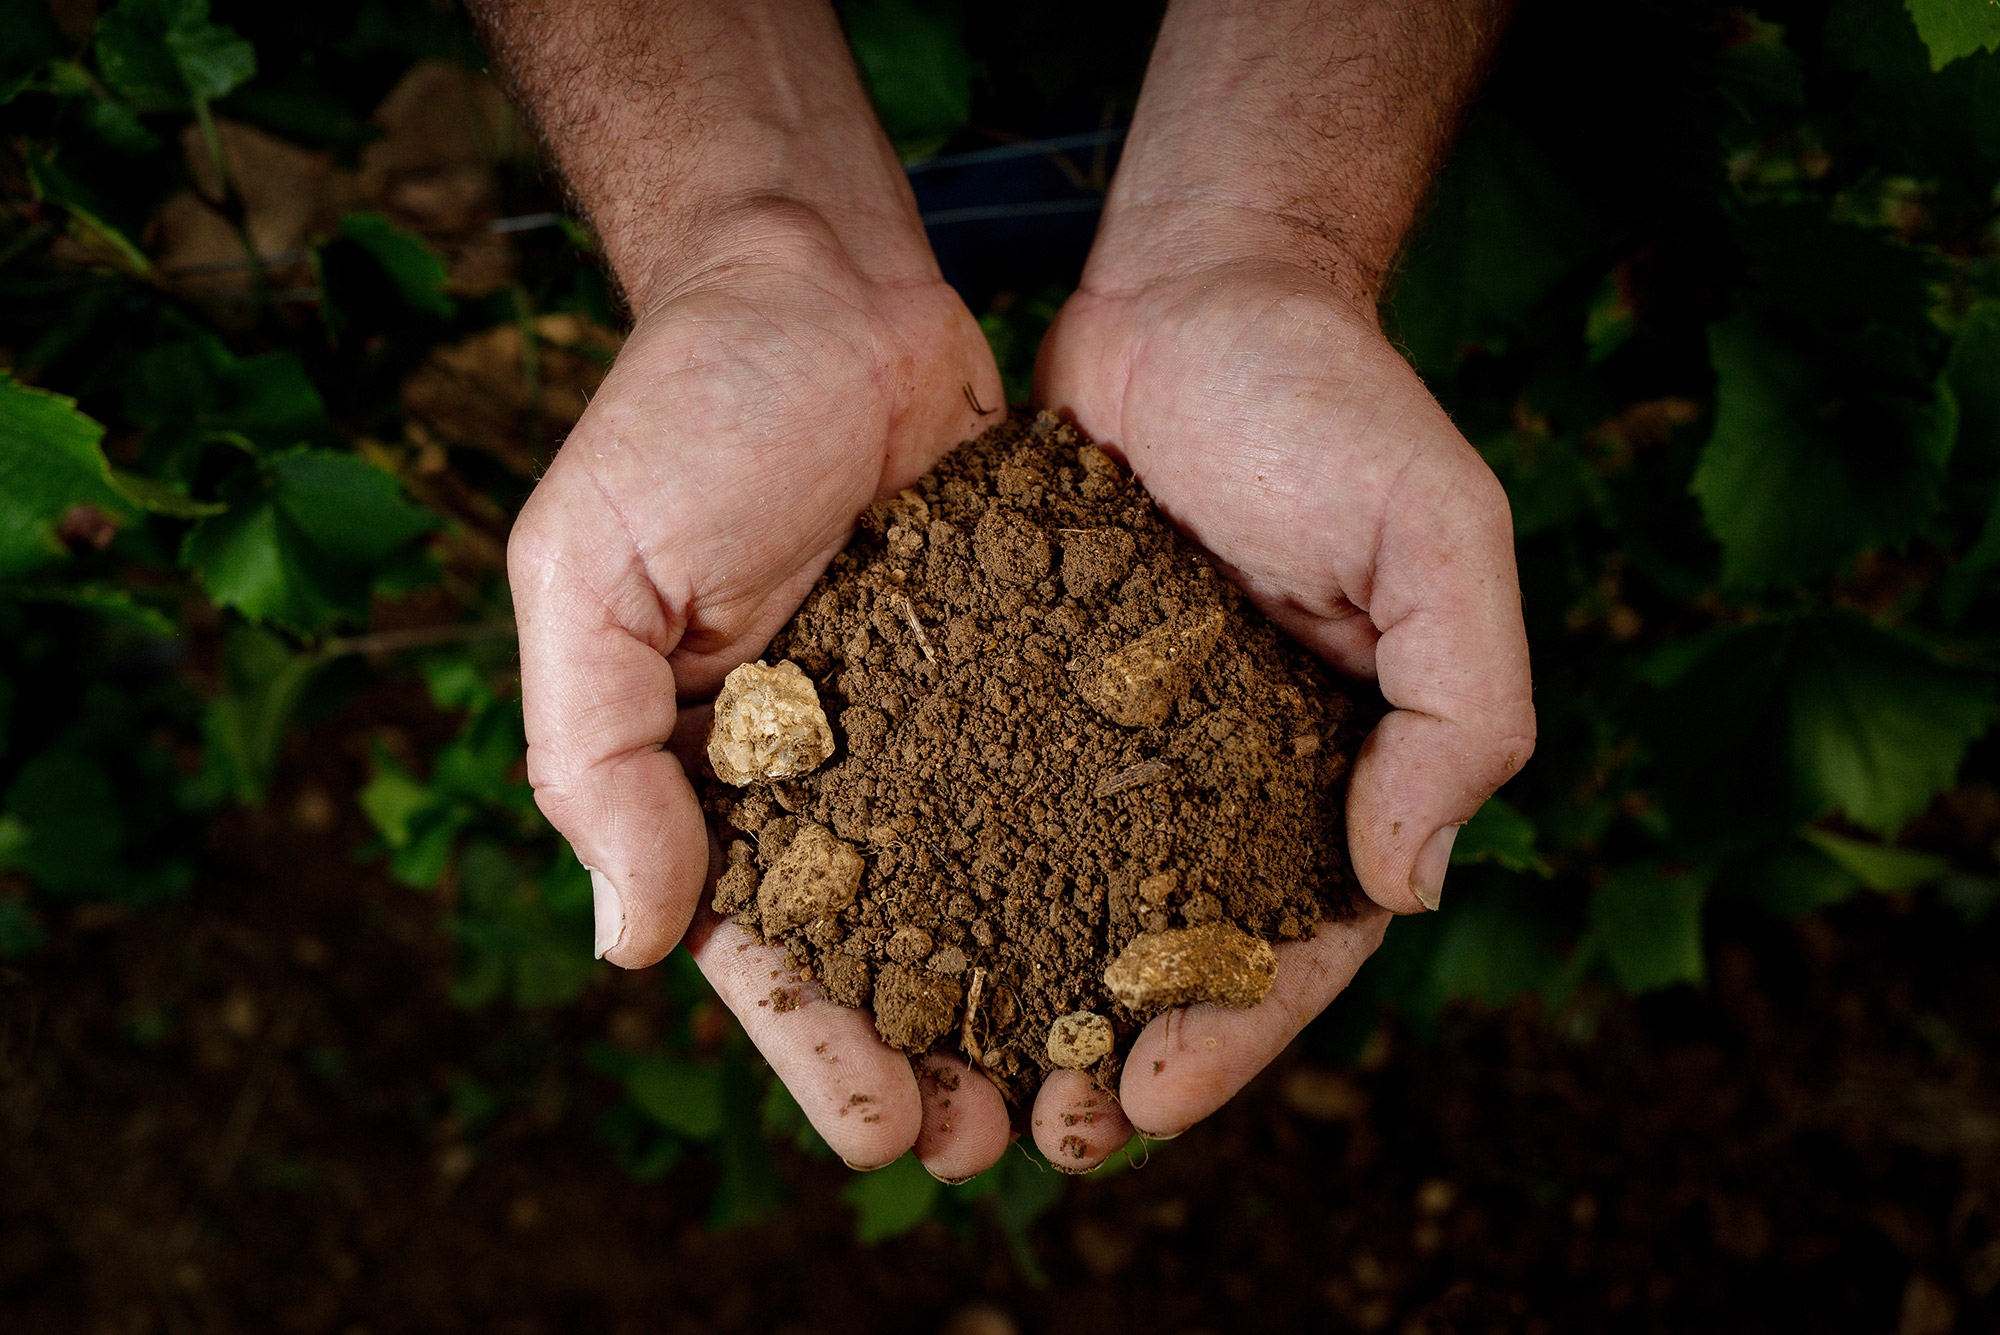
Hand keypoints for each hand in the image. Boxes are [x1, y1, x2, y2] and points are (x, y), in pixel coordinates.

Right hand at [508, 208, 1015, 1174]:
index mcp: (705, 773)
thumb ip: (595, 758)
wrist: (817, 286)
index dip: (819, 1051)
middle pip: (884, 946)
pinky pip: (1056, 773)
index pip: (761, 948)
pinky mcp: (1015, 658)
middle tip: (1005, 1145)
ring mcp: (926, 717)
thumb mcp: (590, 578)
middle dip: (935, 1054)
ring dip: (1026, 989)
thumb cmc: (680, 418)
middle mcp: (823, 766)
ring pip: (981, 884)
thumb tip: (632, 945)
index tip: (884, 1137)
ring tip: (1090, 1082)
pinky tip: (1149, 927)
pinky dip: (1093, 856)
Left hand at [1029, 254, 1534, 1159]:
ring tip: (951, 1082)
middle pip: (1162, 949)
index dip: (1227, 1031)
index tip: (1149, 1099)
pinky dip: (942, 874)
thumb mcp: (1444, 544)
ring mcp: (1108, 734)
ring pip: (1058, 898)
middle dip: (1106, 1052)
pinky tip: (885, 939)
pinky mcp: (1012, 677)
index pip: (1290, 939)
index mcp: (1333, 770)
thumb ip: (1463, 712)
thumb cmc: (1336, 409)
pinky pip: (974, 793)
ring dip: (1011, 998)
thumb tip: (1409, 887)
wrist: (1199, 293)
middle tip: (1037, 1138)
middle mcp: (1216, 774)